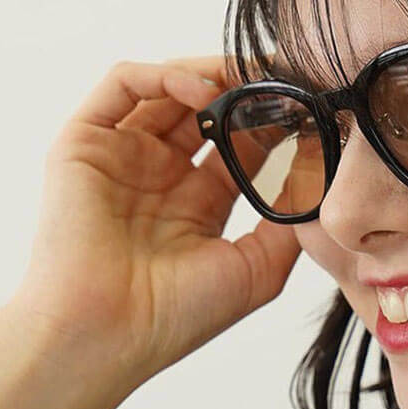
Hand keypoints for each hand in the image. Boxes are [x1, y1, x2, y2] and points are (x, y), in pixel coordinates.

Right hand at [9, 56, 301, 388]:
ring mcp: (122, 156)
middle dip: (247, 88)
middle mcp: (158, 174)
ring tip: (251, 76)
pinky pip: (122, 85)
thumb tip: (322, 176)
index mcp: (197, 203)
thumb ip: (289, 221)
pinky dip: (164, 75)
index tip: (311, 105)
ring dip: (212, 74)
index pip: (240, 143)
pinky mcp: (85, 144)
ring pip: (168, 88)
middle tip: (286, 75)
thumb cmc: (175, 316)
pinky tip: (204, 92)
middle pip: (208, 109)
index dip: (274, 121)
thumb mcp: (257, 267)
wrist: (107, 335)